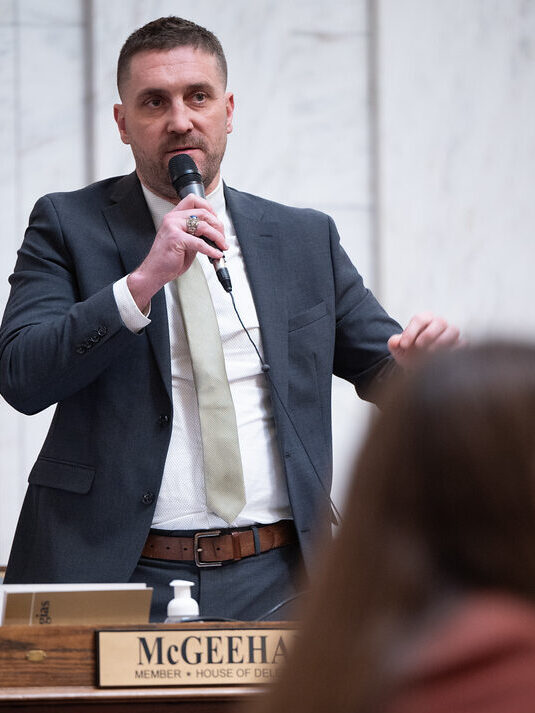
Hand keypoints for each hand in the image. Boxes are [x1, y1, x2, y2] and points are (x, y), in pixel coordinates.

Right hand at [127, 193, 226, 311]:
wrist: (155, 271)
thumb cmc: (168, 258)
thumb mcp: (185, 241)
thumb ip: (197, 233)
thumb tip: (214, 233)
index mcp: (175, 216)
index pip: (194, 200)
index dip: (209, 209)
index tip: (217, 221)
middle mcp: (173, 218)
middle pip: (203, 212)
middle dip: (218, 226)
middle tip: (222, 237)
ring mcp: (173, 227)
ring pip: (203, 226)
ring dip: (217, 237)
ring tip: (221, 246)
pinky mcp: (176, 238)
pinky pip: (200, 243)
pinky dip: (211, 249)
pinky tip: (215, 254)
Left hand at [388, 312, 460, 367]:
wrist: (417, 366)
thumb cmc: (409, 352)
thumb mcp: (398, 349)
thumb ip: (394, 343)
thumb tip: (395, 341)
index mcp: (423, 320)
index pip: (419, 319)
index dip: (411, 331)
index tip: (403, 345)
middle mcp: (438, 324)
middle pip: (439, 322)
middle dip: (428, 334)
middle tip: (418, 346)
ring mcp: (450, 334)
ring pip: (453, 330)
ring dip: (443, 341)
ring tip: (431, 352)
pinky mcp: (458, 345)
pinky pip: (462, 344)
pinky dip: (455, 349)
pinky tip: (445, 357)